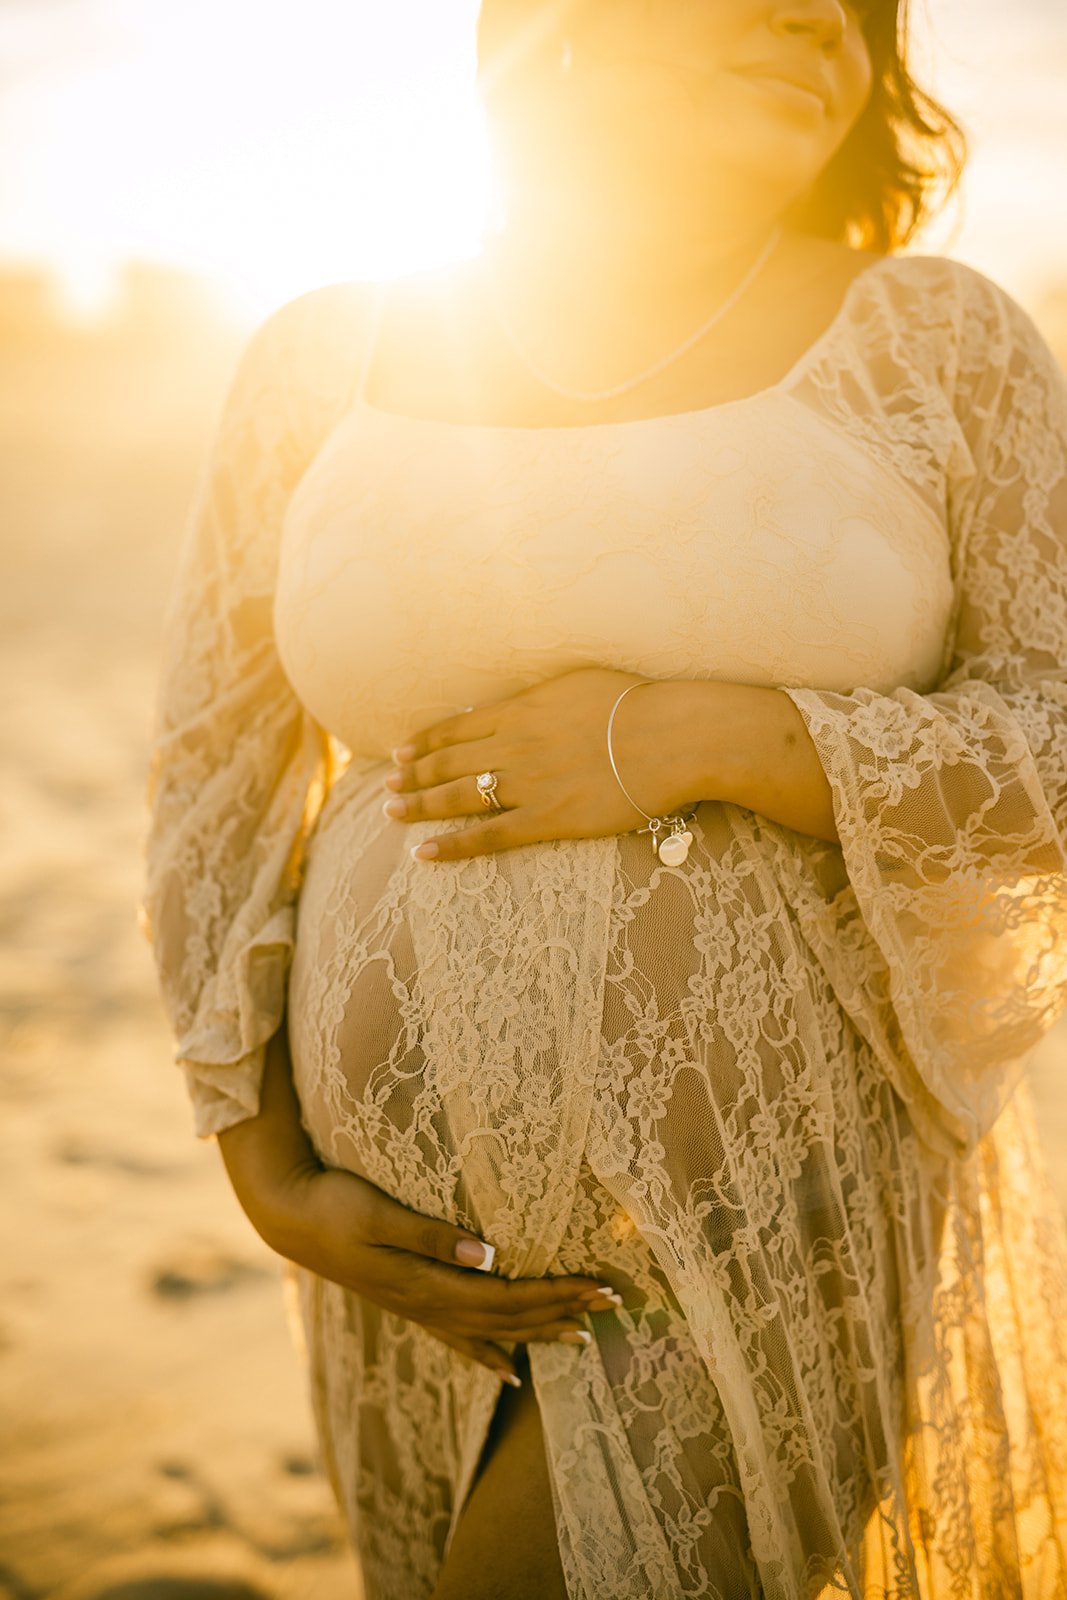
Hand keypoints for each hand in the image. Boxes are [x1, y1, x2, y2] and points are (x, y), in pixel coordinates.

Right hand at [252, 1158, 622, 1386]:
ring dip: (538, 1332)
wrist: (287, 1215)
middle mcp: (426, 1305)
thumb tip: (489, 1254)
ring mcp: (416, 1308)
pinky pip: (459, 1337)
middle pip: (508, 1317)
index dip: (557, 1294)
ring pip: (490, 1331)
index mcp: (426, 1284)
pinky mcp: (407, 1302)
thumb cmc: (334, 1204)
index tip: (600, 1286)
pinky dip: (490, 1351)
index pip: (508, 1296)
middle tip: (613, 1304)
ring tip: (581, 1339)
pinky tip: (508, 1368)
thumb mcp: (379, 1212)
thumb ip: (431, 1235)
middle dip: (562, 1311)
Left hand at [381, 667, 700, 862]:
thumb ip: (541, 696)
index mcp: (521, 710)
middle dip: (413, 774)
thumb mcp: (578, 682)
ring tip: (392, 812)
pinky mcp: (547, 819)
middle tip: (389, 784)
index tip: (402, 751)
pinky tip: (424, 853)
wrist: (670, 738)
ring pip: (459, 796)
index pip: (457, 727)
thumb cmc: (636, 704)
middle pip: (448, 762)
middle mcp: (514, 746)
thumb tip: (518, 702)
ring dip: (420, 805)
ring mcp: (528, 784)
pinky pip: (489, 835)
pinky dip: (453, 845)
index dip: (425, 741)